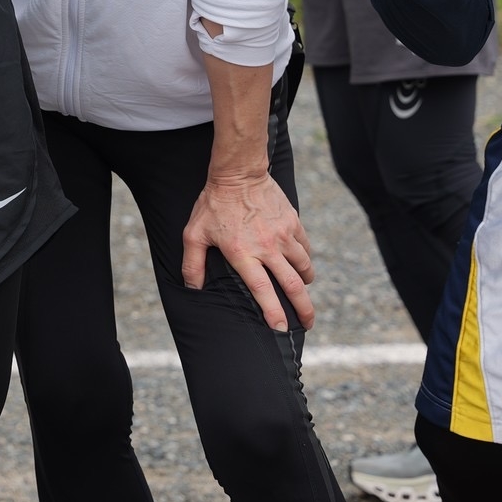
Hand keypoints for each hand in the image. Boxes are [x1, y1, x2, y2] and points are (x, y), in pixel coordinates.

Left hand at [182, 169, 316, 331]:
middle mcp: (267, 248)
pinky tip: (303, 262)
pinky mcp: (292, 222)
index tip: (281, 329)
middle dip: (303, 309)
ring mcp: (283, 235)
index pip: (262, 291)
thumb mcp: (194, 233)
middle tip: (308, 323)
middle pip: (292, 285)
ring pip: (304, 266)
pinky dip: (306, 258)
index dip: (273, 312)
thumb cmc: (214, 203)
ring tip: (304, 291)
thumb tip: (192, 289)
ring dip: (306, 282)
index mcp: (243, 254)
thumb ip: (193, 264)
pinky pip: (305, 246)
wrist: (238, 172)